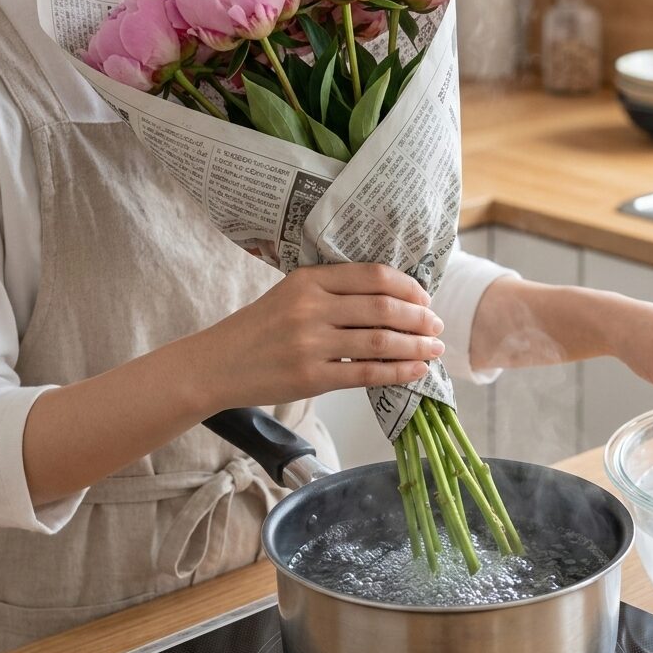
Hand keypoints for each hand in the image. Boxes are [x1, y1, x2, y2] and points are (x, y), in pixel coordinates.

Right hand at [197, 263, 444, 408]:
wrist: (215, 364)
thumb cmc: (259, 328)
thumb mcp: (291, 294)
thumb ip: (333, 292)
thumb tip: (393, 300)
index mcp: (309, 279)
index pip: (373, 276)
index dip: (408, 287)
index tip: (425, 298)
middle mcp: (311, 307)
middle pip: (383, 308)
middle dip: (419, 318)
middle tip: (437, 326)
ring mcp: (310, 343)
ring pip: (380, 341)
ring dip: (416, 345)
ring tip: (434, 349)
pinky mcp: (310, 377)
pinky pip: (366, 373)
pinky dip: (398, 372)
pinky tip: (416, 371)